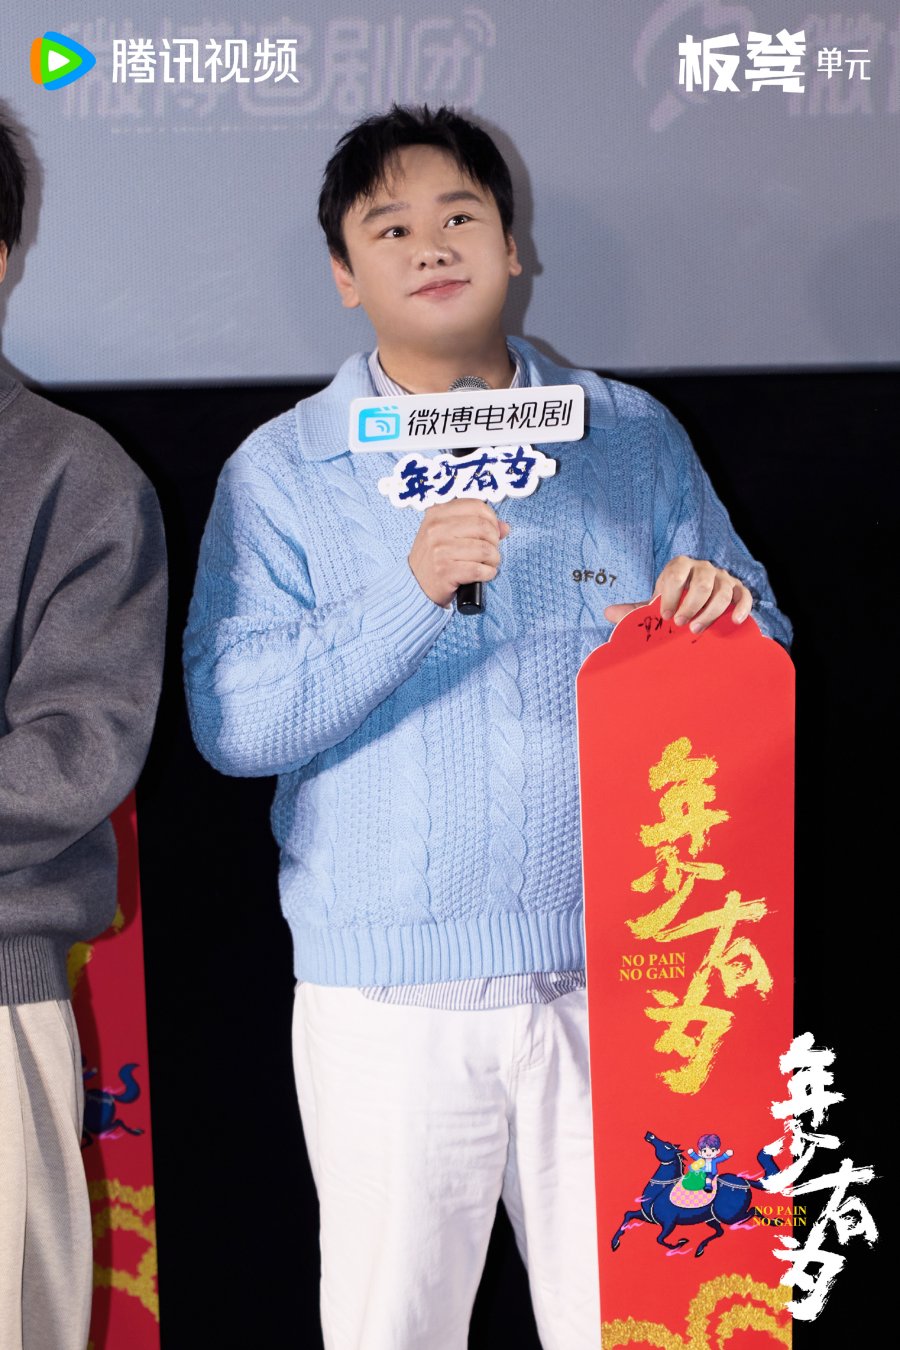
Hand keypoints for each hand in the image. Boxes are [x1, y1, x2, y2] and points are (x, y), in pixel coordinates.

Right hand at [408, 499, 509, 607]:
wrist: (417, 585)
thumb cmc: (436, 558)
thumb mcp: (448, 534)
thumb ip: (476, 526)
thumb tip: (504, 527)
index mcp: (437, 513)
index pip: (477, 506)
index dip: (492, 519)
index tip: (492, 532)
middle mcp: (436, 529)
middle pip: (484, 527)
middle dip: (494, 542)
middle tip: (491, 551)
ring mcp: (439, 550)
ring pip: (485, 550)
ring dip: (493, 560)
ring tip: (488, 564)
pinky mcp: (444, 571)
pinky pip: (479, 569)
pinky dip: (488, 573)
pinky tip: (484, 574)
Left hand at [604, 556, 752, 633]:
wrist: (700, 602)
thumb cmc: (675, 602)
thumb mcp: (657, 604)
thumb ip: (635, 609)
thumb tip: (607, 613)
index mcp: (680, 566)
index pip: (676, 574)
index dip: (670, 595)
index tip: (665, 616)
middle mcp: (703, 568)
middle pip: (702, 583)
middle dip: (691, 605)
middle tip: (680, 624)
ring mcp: (723, 578)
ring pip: (722, 592)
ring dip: (710, 612)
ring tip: (697, 629)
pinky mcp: (738, 590)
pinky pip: (744, 596)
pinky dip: (741, 608)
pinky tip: (733, 621)